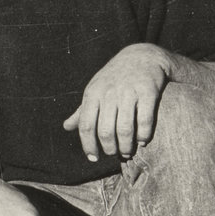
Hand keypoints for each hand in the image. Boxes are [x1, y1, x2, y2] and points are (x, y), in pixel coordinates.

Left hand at [62, 43, 168, 160]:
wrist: (142, 57)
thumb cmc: (114, 78)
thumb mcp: (95, 89)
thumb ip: (82, 110)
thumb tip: (66, 127)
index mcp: (93, 93)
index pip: (86, 125)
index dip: (88, 145)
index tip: (93, 158)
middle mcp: (109, 93)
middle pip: (105, 131)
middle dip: (109, 148)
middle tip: (114, 153)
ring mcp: (129, 92)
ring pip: (124, 129)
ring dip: (126, 146)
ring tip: (127, 152)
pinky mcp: (148, 92)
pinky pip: (145, 121)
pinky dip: (143, 135)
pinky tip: (142, 141)